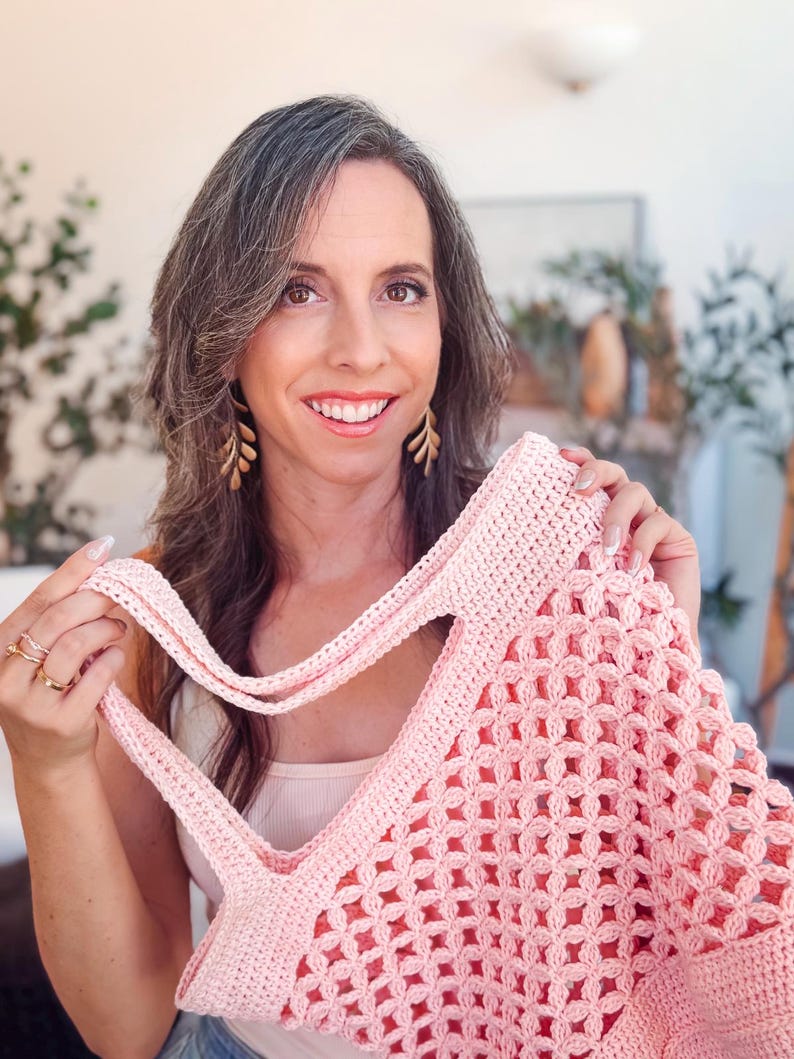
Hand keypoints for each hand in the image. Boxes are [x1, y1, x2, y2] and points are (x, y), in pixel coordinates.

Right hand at [0, 536, 126, 774]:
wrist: (49, 761)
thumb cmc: (51, 695)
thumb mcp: (40, 658)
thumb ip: (58, 622)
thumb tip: (99, 570)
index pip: (38, 600)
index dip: (72, 570)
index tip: (102, 547)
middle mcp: (6, 675)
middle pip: (56, 620)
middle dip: (95, 601)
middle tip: (118, 597)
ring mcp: (30, 702)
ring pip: (74, 645)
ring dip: (106, 630)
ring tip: (118, 630)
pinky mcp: (60, 722)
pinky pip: (96, 677)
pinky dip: (113, 660)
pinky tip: (115, 656)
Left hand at [560, 446, 700, 646]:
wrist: (645, 647)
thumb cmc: (601, 617)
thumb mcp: (571, 585)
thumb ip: (553, 567)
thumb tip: (508, 559)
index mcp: (597, 519)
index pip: (589, 479)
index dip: (579, 462)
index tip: (560, 456)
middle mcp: (625, 516)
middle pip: (613, 474)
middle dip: (595, 472)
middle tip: (577, 490)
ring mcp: (652, 525)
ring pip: (635, 492)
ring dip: (616, 515)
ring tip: (606, 548)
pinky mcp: (678, 541)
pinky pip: (658, 524)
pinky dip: (642, 542)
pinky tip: (633, 569)